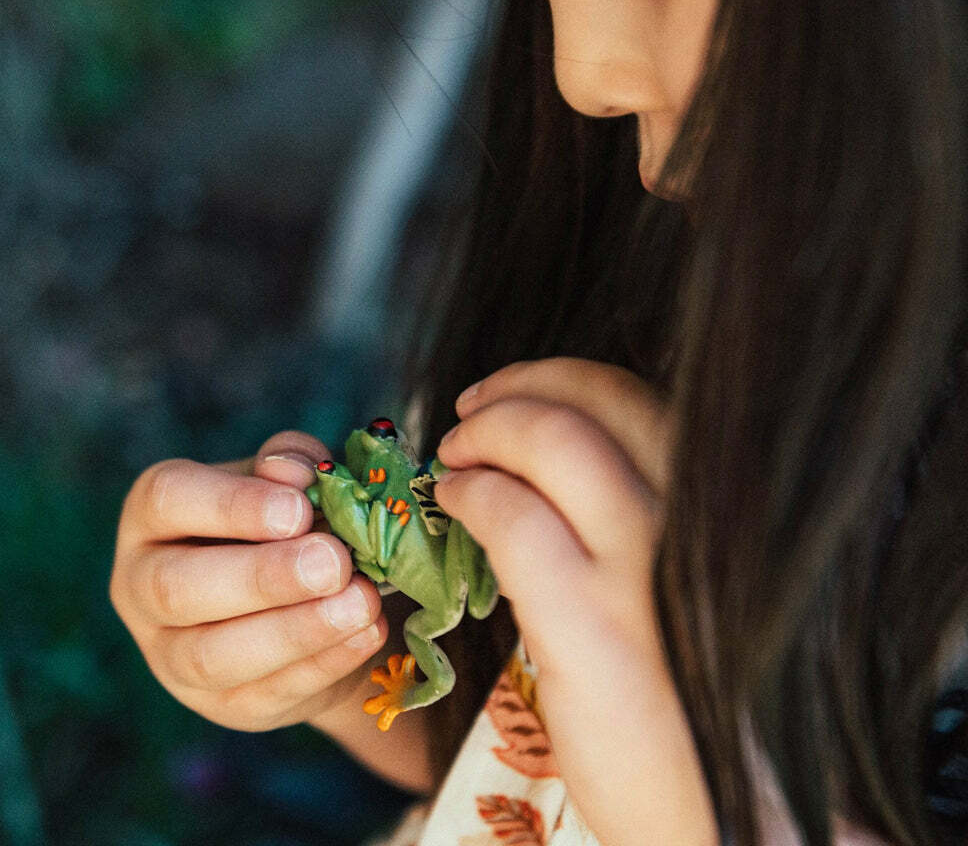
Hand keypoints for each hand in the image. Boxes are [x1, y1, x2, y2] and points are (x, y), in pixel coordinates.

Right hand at [109, 431, 388, 733]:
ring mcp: (173, 656)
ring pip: (212, 657)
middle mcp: (143, 586)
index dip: (233, 505)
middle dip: (262, 577)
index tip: (298, 509)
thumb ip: (291, 465)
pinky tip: (366, 633)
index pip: (169, 500)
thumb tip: (293, 475)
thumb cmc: (288, 520)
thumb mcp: (290, 481)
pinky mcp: (223, 705)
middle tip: (333, 563)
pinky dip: (322, 664)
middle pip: (178, 588)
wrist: (309, 595)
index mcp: (154, 515)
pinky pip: (265, 693)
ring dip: (295, 630)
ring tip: (361, 603)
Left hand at [434, 358, 719, 845]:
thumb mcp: (698, 575)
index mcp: (726, 503)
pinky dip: (471, 494)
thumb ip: (652, 508)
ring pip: (552, 440)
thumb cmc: (702, 689)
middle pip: (595, 400)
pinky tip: (455, 503)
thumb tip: (561, 449)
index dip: (562, 379)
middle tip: (468, 412)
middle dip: (516, 389)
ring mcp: (652, 567)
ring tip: (453, 458)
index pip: (637, 397)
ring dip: (486, 434)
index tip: (513, 391)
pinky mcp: (598, 626)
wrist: (728, 808)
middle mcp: (701, 517)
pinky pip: (514, 520)